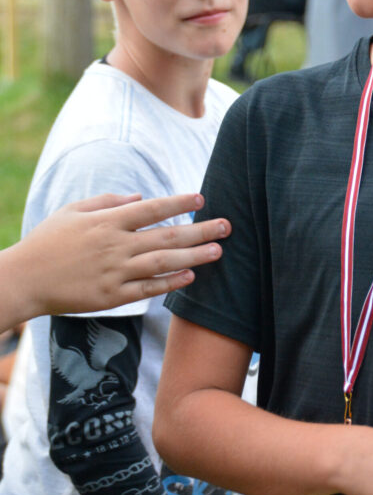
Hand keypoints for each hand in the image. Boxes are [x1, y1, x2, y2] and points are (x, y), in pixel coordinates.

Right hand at [21, 192, 229, 315]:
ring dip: (194, 256)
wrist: (24, 279)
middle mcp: (116, 246)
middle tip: (227, 226)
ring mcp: (115, 272)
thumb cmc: (47, 241)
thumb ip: (108, 202)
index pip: (152, 208)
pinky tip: (190, 276)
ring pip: (163, 262)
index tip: (202, 198)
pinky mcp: (111, 297)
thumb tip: (140, 197)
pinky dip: (170, 283)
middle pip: (167, 235)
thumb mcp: (73, 211)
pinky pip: (147, 289)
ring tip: (218, 251)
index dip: (179, 202)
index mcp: (107, 221)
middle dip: (200, 230)